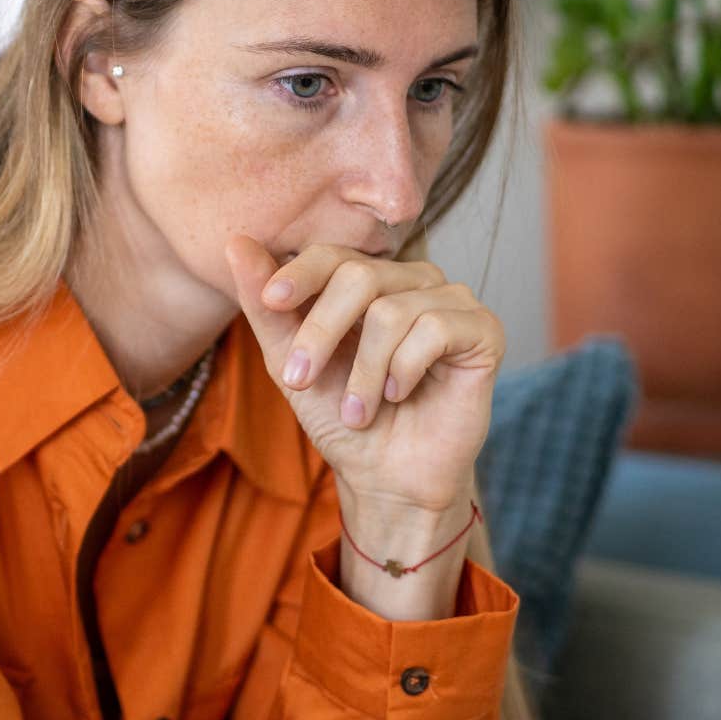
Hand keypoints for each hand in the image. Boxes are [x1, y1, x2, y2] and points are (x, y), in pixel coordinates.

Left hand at [222, 234, 505, 513]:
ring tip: (358, 411)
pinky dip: (405, 370)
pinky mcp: (484, 330)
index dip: (300, 273)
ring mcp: (452, 302)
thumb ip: (266, 307)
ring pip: (392, 311)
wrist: (387, 478)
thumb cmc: (341, 418)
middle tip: (300, 382)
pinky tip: (401, 395)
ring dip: (363, 372)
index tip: (271, 302)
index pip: (332, 255)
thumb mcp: (291, 363)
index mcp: (369, 281)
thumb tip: (236, 241)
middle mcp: (412, 281)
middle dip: (321, 333)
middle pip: (359, 276)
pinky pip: (436, 328)